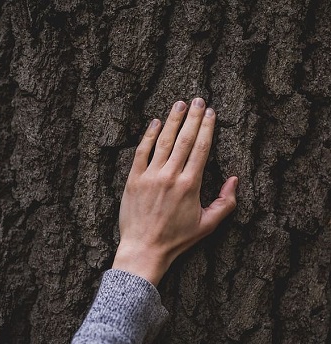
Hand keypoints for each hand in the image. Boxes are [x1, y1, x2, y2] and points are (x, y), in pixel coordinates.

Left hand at [112, 98, 237, 285]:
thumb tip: (234, 180)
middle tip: (198, 100)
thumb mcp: (207, 225)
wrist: (144, 249)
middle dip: (193, 117)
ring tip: (180, 104)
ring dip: (173, 120)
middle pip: (185, 139)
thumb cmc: (176, 239)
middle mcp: (171, 176)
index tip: (210, 112)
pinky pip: (142, 151)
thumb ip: (225, 203)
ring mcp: (151, 176)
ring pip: (164, 141)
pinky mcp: (134, 179)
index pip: (201, 148)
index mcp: (191, 184)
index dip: (207, 127)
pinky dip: (148, 135)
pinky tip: (155, 122)